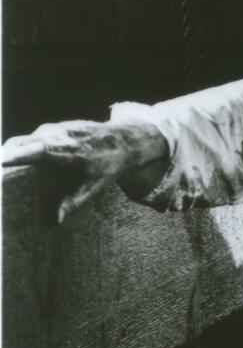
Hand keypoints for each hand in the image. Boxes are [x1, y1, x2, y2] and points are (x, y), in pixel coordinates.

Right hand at [2, 117, 168, 220]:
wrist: (124, 140)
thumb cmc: (109, 166)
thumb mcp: (95, 187)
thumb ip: (73, 202)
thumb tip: (55, 220)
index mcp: (70, 151)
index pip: (40, 150)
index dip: (19, 155)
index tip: (1, 161)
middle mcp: (60, 135)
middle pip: (22, 143)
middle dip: (5, 156)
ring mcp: (55, 128)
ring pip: (24, 140)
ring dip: (11, 153)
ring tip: (2, 171)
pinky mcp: (53, 127)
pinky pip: (32, 138)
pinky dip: (22, 149)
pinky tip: (15, 162)